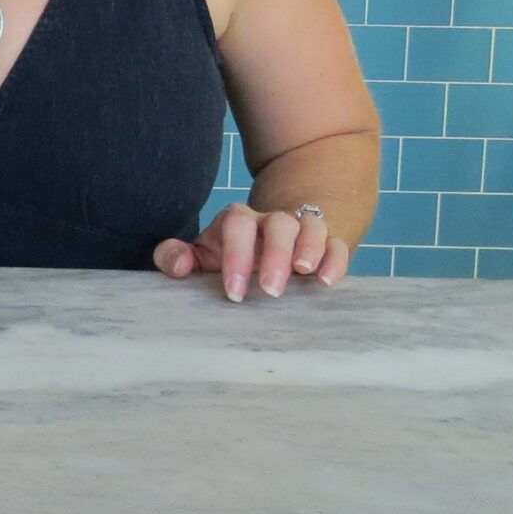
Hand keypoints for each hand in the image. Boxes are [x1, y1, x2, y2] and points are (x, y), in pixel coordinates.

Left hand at [154, 202, 349, 301]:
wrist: (268, 239)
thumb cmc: (230, 253)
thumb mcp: (201, 254)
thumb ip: (176, 256)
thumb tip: (178, 265)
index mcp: (239, 221)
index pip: (237, 224)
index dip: (236, 255)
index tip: (233, 292)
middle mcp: (272, 221)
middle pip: (278, 224)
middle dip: (275, 254)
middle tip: (270, 291)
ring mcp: (302, 230)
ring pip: (311, 226)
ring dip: (310, 248)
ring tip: (305, 273)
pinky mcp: (327, 244)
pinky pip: (336, 244)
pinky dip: (335, 259)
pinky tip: (327, 282)